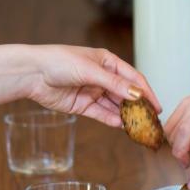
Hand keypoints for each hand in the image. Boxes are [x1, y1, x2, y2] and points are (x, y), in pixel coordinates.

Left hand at [0, 45, 160, 126]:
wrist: (31, 74)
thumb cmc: (59, 62)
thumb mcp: (91, 70)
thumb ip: (115, 84)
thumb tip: (138, 94)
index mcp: (107, 62)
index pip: (133, 78)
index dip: (146, 91)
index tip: (157, 106)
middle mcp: (102, 77)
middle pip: (126, 93)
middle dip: (138, 106)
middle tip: (151, 120)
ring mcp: (93, 92)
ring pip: (115, 106)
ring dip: (126, 115)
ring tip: (138, 127)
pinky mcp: (83, 106)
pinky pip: (102, 114)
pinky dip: (111, 120)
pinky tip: (121, 126)